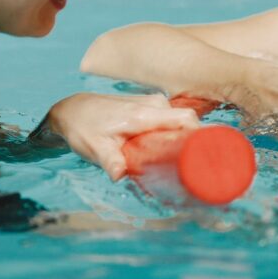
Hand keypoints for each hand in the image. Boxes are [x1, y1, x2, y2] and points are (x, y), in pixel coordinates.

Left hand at [45, 92, 200, 179]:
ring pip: (179, 120)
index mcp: (143, 114)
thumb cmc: (83, 128)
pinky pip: (171, 118)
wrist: (72, 110)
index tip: (205, 154)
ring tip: (180, 161)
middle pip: (186, 121)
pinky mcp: (150, 105)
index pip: (185, 118)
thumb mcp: (95, 148)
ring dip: (181, 138)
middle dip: (192, 142)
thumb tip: (120, 176)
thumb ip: (110, 161)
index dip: (200, 134)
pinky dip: (174, 132)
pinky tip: (168, 149)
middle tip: (192, 166)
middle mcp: (153, 104)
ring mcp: (152, 102)